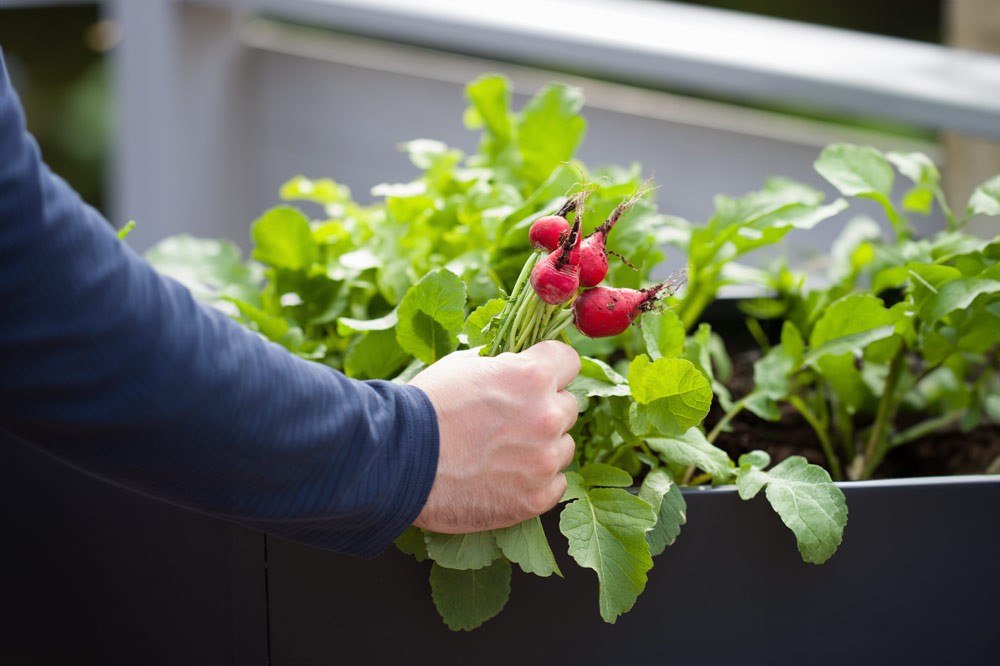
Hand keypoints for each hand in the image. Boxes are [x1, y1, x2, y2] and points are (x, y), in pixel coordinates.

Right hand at [409, 340, 580, 532]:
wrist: (398, 461)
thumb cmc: (426, 408)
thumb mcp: (464, 365)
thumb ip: (503, 364)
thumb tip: (518, 361)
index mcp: (531, 376)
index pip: (570, 360)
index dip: (553, 366)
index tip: (540, 376)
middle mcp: (547, 416)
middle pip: (569, 406)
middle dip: (546, 408)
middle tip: (513, 419)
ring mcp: (543, 461)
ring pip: (564, 446)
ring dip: (544, 446)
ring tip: (505, 451)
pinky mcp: (536, 498)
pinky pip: (556, 484)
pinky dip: (537, 480)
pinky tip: (508, 476)